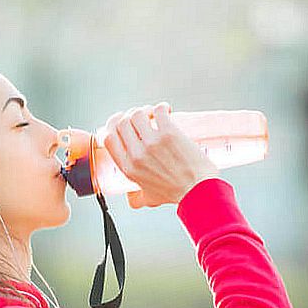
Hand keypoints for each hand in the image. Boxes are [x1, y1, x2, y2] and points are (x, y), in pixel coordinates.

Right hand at [102, 102, 220, 208]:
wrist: (198, 191)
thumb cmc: (177, 194)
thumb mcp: (149, 198)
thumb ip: (136, 197)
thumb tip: (131, 199)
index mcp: (129, 168)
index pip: (108, 139)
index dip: (112, 127)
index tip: (121, 123)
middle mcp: (137, 154)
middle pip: (122, 122)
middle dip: (129, 116)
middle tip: (142, 118)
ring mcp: (152, 142)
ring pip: (137, 113)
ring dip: (145, 110)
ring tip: (155, 115)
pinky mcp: (169, 133)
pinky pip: (158, 110)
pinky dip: (161, 107)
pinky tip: (167, 111)